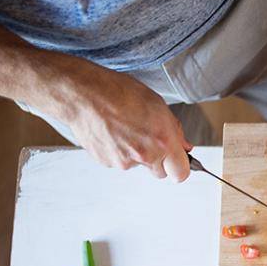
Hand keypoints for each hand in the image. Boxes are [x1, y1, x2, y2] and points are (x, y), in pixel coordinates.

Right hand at [53, 67, 190, 180]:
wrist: (82, 94)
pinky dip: (118, 151)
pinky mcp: (107, 162)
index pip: (181, 173)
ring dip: (136, 154)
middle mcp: (146, 155)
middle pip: (160, 173)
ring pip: (138, 165)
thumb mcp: (157, 104)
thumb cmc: (118, 92)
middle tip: (148, 138)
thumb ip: (174, 130)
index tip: (176, 161)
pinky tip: (112, 132)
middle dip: (158, 160)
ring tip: (125, 128)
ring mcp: (125, 162)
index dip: (179, 167)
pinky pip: (119, 161)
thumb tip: (184, 146)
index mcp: (163, 140)